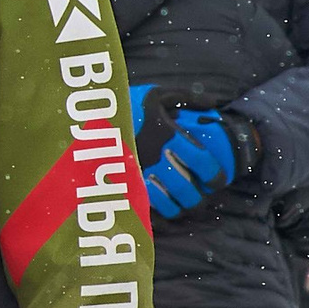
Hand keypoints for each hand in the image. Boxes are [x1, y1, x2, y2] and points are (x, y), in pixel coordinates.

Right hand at [130, 85, 249, 218]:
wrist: (89, 113)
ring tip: (184, 208)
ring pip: (166, 202)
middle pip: (185, 189)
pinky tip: (162, 212)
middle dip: (199, 200)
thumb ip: (187, 97)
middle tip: (203, 199)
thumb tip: (213, 103)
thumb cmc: (128, 103)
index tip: (219, 180)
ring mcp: (138, 172)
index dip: (216, 176)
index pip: (201, 162)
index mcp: (168, 135)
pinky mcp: (123, 181)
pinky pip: (144, 205)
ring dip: (179, 209)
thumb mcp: (158, 94)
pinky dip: (156, 213)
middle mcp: (155, 157)